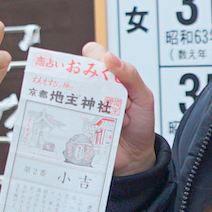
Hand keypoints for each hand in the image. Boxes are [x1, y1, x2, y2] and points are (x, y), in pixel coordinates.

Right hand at [83, 42, 157, 176]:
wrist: (135, 157)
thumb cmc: (141, 123)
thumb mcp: (144, 97)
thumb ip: (130, 75)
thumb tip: (109, 57)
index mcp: (109, 77)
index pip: (93, 54)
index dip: (93, 57)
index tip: (100, 68)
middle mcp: (92, 89)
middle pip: (77, 72)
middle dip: (90, 85)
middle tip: (106, 98)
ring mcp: (82, 105)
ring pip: (71, 94)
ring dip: (92, 107)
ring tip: (111, 119)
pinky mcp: (75, 123)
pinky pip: (68, 117)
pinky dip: (82, 122)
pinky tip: (99, 130)